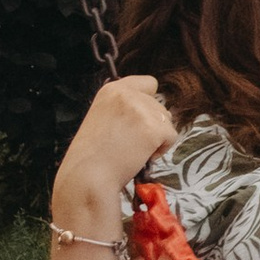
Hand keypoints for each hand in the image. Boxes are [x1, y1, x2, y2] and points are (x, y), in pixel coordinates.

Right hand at [52, 73, 175, 216]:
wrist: (87, 176)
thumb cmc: (92, 155)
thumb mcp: (102, 117)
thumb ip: (123, 109)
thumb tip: (149, 112)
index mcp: (111, 89)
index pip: (148, 83)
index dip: (148, 102)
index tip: (140, 118)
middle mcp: (127, 94)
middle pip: (159, 105)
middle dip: (152, 123)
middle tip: (131, 142)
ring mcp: (142, 110)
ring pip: (167, 121)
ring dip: (157, 137)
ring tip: (134, 150)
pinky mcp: (154, 128)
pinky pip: (171, 137)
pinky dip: (161, 149)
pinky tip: (141, 156)